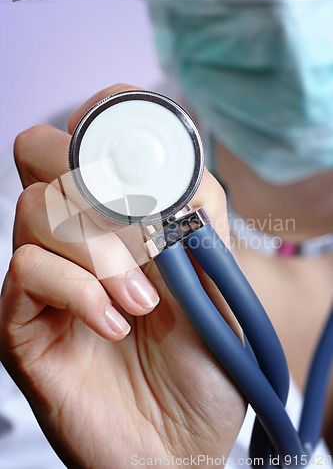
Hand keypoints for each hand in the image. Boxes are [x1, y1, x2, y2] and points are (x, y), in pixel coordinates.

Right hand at [0, 84, 244, 468]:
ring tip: (140, 301)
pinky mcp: (20, 319)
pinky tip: (113, 324)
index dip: (104, 123)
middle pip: (40, 152)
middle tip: (139, 237)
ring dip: (98, 251)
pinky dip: (80, 292)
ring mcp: (44, 275)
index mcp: (118, 216)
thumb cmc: (202, 365)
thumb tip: (178, 168)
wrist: (179, 443)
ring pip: (34, 208)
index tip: (144, 167)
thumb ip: (199, 217)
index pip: (86, 134)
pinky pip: (26, 269)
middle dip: (94, 186)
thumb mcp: (218, 280)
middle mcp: (74, 236)